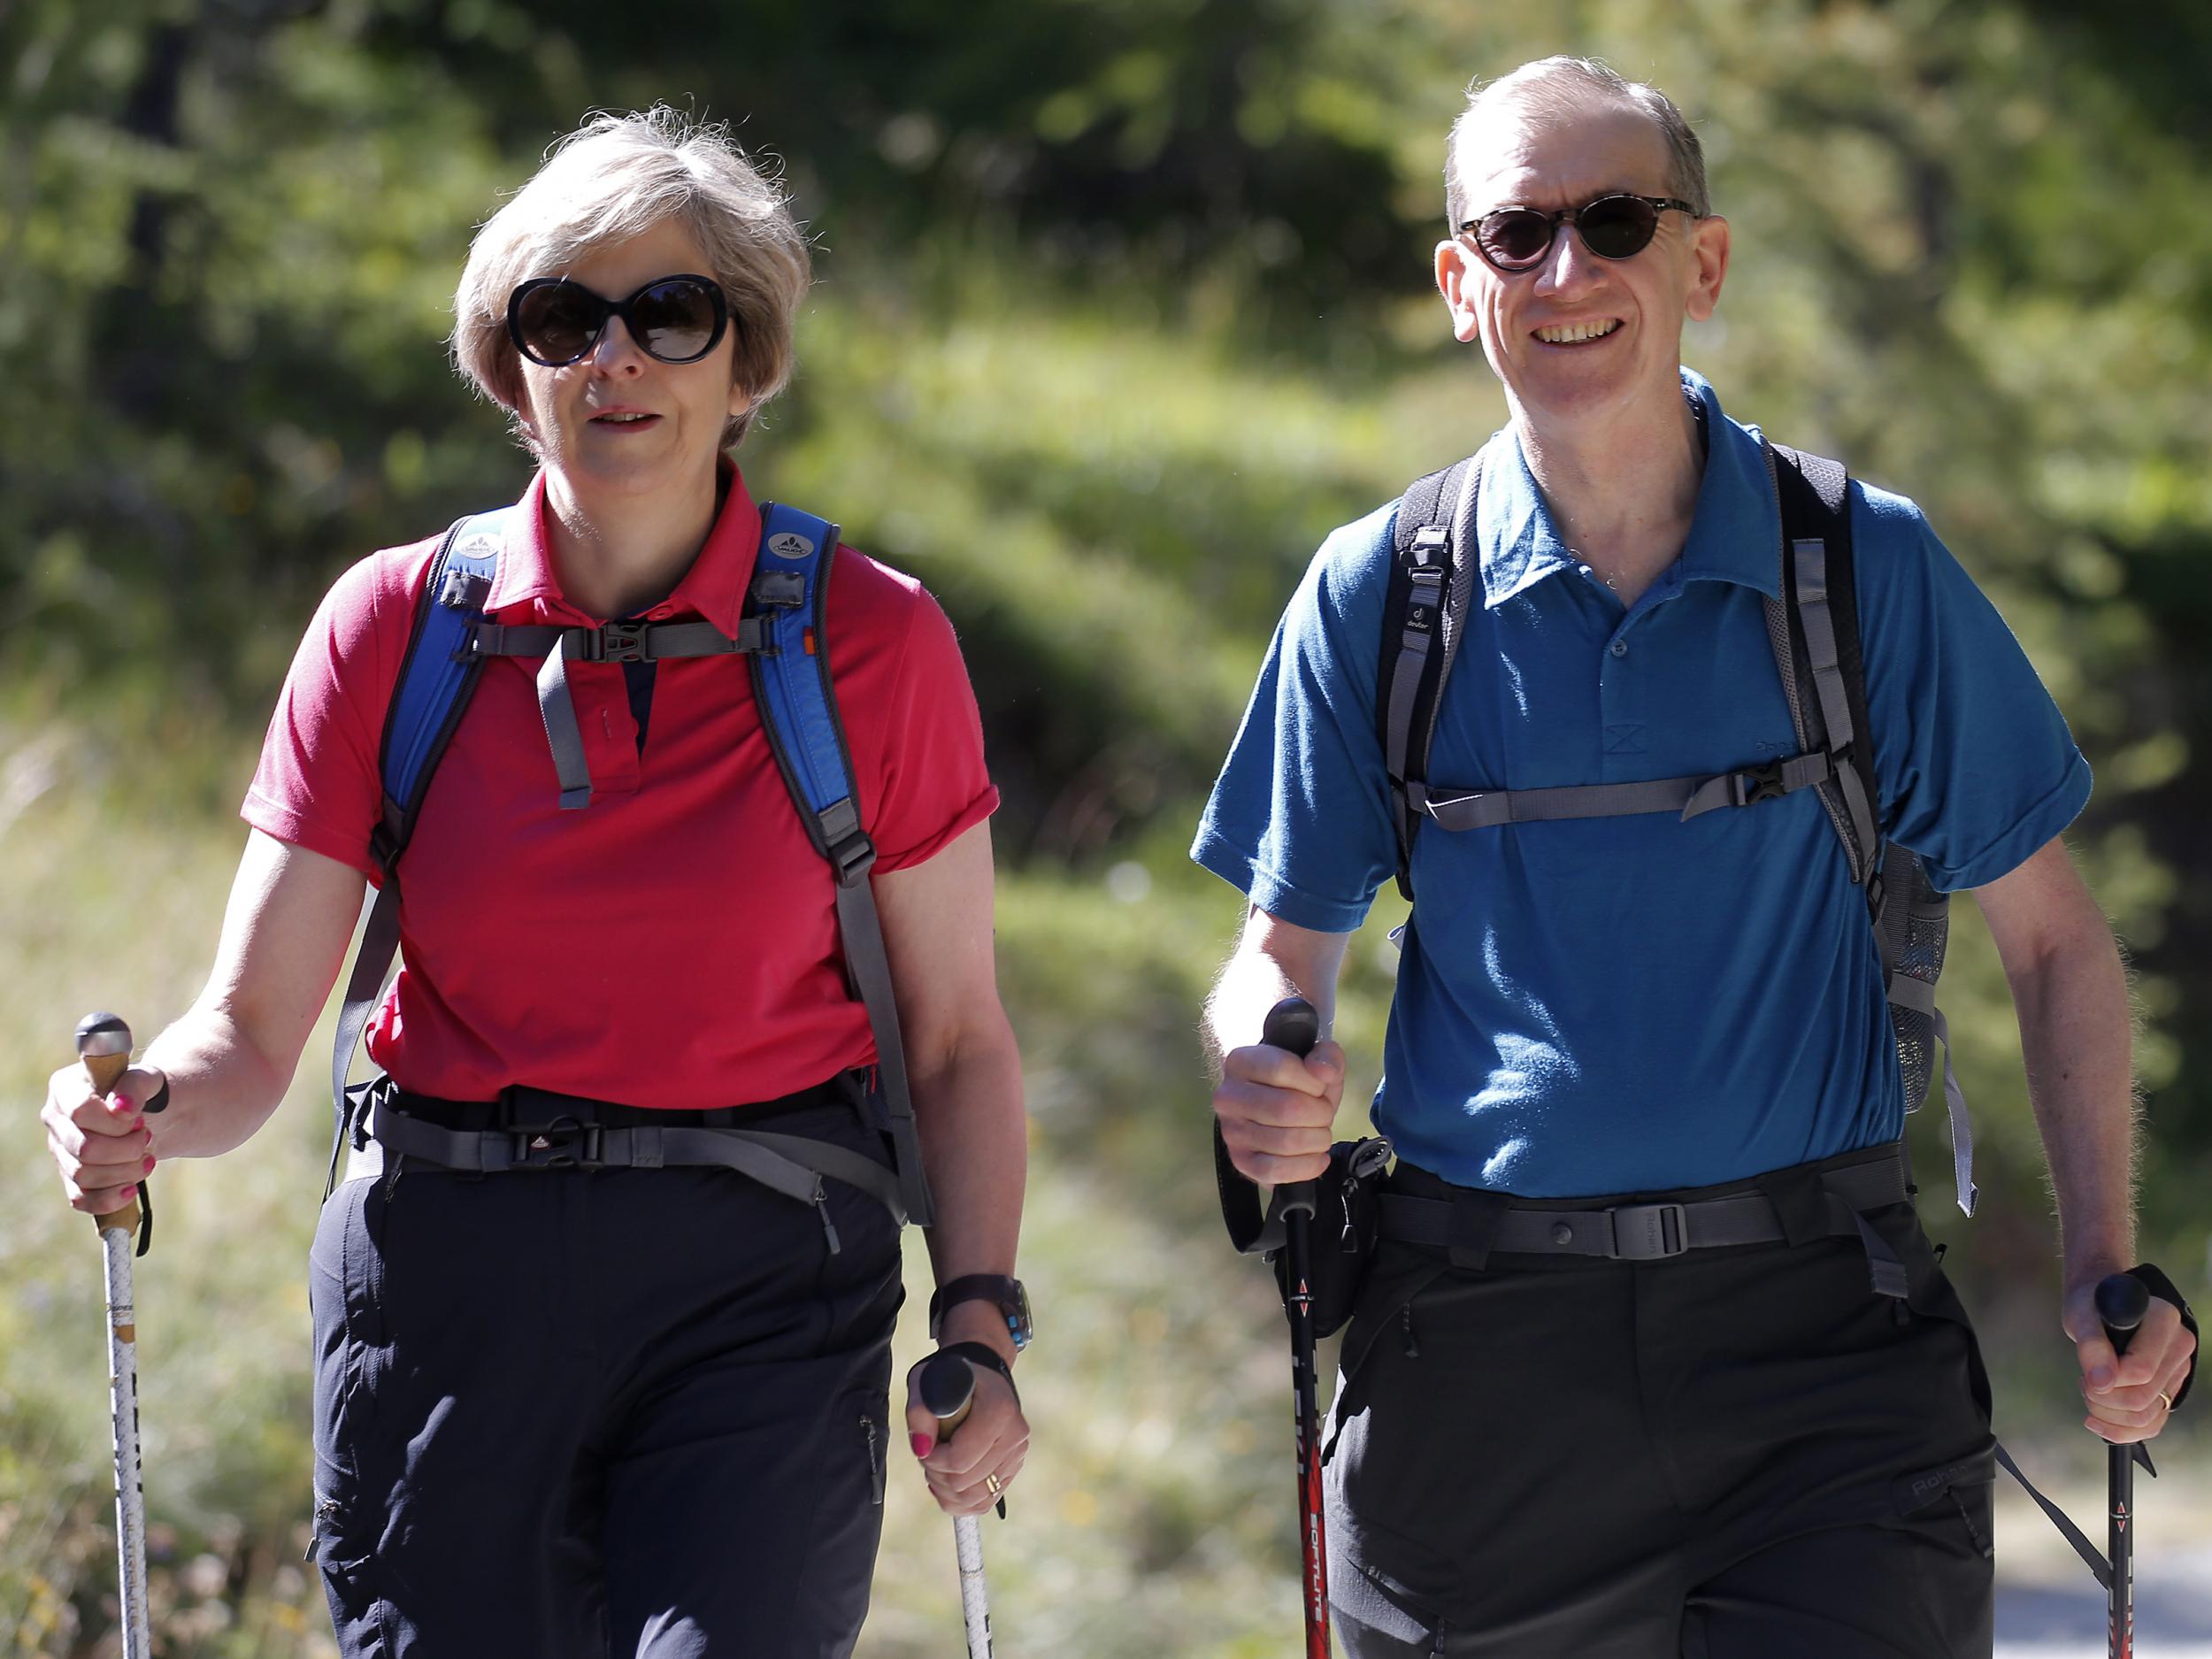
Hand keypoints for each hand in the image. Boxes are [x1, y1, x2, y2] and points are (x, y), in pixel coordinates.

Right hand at [41, 1061, 164, 1216]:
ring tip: (148, 1158)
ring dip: (126, 1171)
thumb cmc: (142, 1092)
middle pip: (85, 1149)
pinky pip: (81, 1199)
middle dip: (126, 1149)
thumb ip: (136, 1085)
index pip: (81, 1112)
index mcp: (65, 1088)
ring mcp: (60, 1151)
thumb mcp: (147, 1079)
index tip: (138, 1120)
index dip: (115, 1123)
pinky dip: (108, 1199)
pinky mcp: (70, 1178)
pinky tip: (131, 1189)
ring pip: (84, 1175)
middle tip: (147, 1138)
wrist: (147, 1114)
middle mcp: (54, 1120)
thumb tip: (122, 1108)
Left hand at [904, 1355, 1026, 1517]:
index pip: (959, 1461)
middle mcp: (1015, 1435)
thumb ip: (919, 1413)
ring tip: (939, 1464)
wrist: (979, 1372)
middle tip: (930, 1451)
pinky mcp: (1014, 1468)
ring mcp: (1018, 1454)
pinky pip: (984, 1502)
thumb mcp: (925, 1382)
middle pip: (964, 1484)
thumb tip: (922, 1449)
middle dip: (937, 1474)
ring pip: (974, 1499)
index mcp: (999, 1411)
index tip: (924, 1445)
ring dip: (946, 1489)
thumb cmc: (949, 1376)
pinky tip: (948, 1479)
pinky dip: (960, 1500)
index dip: (932, 1460)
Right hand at [1212, 1035, 1343, 1185]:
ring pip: (1287, 1142)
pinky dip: (1307, 1166)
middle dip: (1320, 1114)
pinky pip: (1277, 1170)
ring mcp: (1231, 1131)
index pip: (1282, 1069)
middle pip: (1287, 1108)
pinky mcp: (1241, 1161)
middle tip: (1322, 1113)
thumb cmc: (1298, 1085)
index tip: (1319, 1086)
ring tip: (1318, 1132)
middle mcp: (1228, 1096)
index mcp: (1241, 1062)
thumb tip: (1323, 1071)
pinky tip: (1316, 1157)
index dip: (1313, 1082)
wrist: (1281, 1114)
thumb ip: (1326, 1056)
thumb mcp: (1316, 1063)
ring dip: (1318, 1140)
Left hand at [2067, 1277, 2196, 1443]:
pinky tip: (2097, 1419)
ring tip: (2091, 1393)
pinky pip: (2153, 1425)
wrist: (2103, 1304)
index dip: (2107, 1381)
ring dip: (2109, 1416)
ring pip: (2148, 1417)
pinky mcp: (2171, 1389)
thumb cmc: (2091, 1304)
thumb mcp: (2081, 1315)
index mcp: (2164, 1321)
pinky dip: (2122, 1430)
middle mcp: (2179, 1347)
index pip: (2140, 1371)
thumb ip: (2091, 1345)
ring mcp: (2178, 1371)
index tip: (2085, 1374)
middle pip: (2143, 1398)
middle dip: (2103, 1400)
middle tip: (2084, 1383)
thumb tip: (2101, 1383)